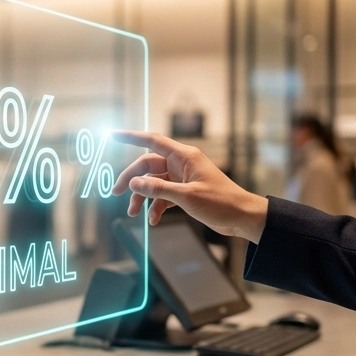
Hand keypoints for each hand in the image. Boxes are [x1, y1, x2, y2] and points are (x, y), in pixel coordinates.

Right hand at [110, 131, 268, 242]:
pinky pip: (162, 196)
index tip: (113, 135)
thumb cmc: (221, 202)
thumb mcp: (186, 196)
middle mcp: (181, 164)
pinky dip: (155, 207)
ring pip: (153, 183)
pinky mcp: (184, 192)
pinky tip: (153, 220)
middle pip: (147, 166)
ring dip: (142, 197)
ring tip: (134, 213)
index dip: (131, 137)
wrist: (242, 217)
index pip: (152, 140)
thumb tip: (135, 183)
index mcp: (184, 156)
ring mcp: (182, 178)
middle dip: (132, 179)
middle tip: (117, 193)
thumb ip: (158, 189)